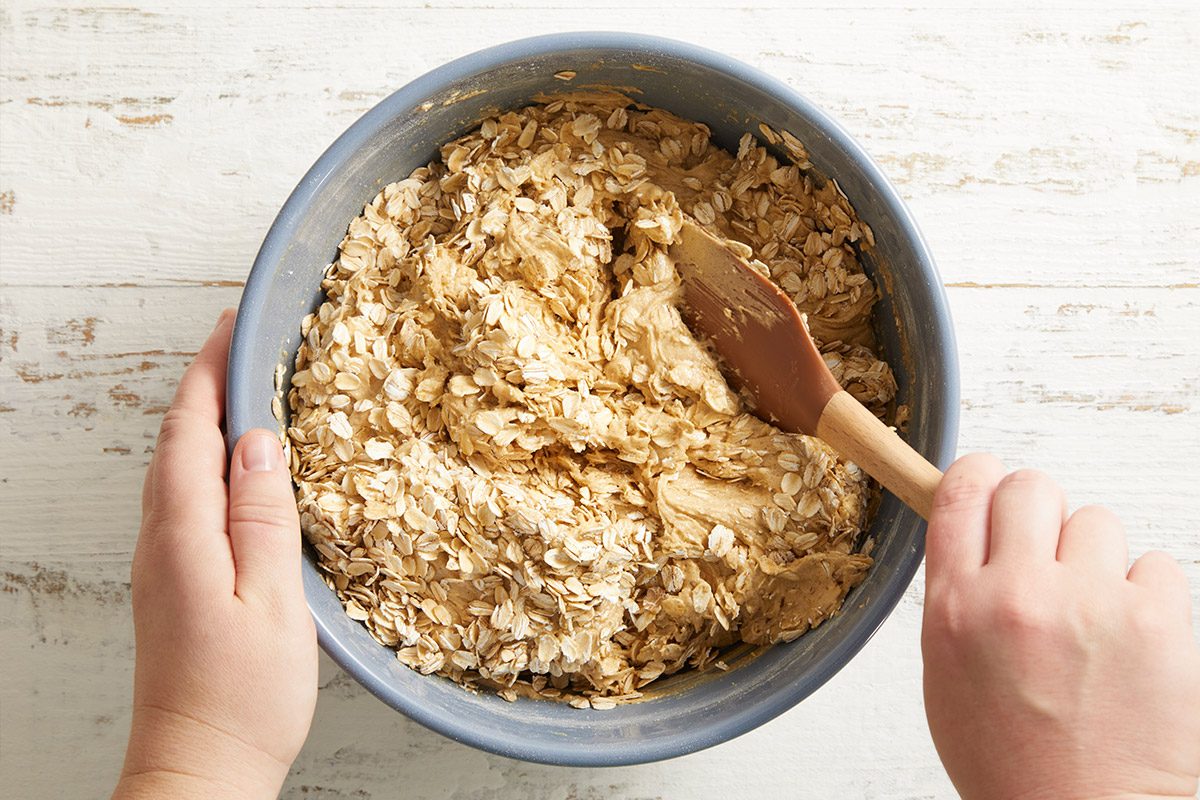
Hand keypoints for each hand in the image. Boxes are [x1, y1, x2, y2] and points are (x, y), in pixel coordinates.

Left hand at [113, 311, 316, 799]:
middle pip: (175, 442)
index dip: (212, 372)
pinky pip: (184, 500)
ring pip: (176, 469)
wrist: (199, 770)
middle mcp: (160, 541)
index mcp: (184, 535)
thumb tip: (259, 444)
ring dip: (205, 422)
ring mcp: (161, 564)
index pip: (191, 430)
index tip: (234, 326)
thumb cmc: (242, 698)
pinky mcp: (172, 584)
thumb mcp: (272, 601)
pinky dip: (207, 463)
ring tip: (245, 393)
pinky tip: (237, 471)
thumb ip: (264, 516)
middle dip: (205, 385)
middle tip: (243, 346)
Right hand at [922, 454, 1199, 799]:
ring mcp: (1089, 604)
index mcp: (957, 607)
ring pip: (1097, 521)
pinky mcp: (1156, 621)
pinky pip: (1155, 563)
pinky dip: (1147, 593)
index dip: (980, 475)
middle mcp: (1018, 595)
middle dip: (1039, 512)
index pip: (963, 490)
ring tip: (1093, 616)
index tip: (990, 482)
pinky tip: (1130, 638)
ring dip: (1095, 558)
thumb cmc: (1014, 762)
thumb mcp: (947, 672)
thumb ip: (957, 594)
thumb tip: (975, 532)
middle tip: (1048, 556)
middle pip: (1030, 486)